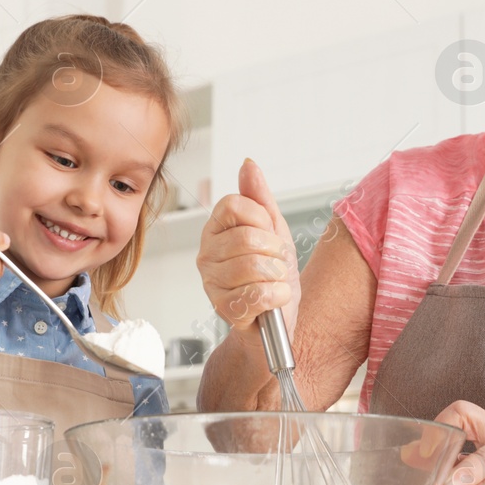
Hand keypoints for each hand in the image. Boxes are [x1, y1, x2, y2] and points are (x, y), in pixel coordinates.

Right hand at [197, 159, 297, 336]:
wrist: (278, 319)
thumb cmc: (273, 275)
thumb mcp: (274, 229)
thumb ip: (260, 198)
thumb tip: (248, 165)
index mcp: (216, 230)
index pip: (235, 205)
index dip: (261, 219)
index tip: (268, 234)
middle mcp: (207, 254)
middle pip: (247, 237)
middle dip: (274, 251)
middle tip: (275, 263)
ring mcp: (211, 283)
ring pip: (254, 266)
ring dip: (278, 275)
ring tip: (274, 282)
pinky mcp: (223, 309)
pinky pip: (258, 294)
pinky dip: (277, 296)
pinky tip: (274, 299)